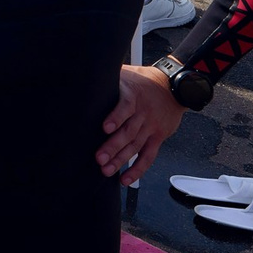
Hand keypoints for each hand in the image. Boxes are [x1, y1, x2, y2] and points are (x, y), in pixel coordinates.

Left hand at [97, 64, 187, 183]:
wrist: (173, 87)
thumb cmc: (142, 80)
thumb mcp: (125, 73)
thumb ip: (106, 78)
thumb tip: (79, 76)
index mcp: (133, 95)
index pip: (125, 106)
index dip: (116, 116)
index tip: (105, 127)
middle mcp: (143, 112)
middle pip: (128, 131)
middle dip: (113, 146)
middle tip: (99, 158)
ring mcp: (151, 126)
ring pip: (136, 145)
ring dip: (121, 160)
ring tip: (107, 170)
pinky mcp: (158, 137)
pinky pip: (148, 155)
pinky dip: (138, 169)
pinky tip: (126, 178)